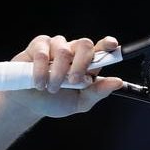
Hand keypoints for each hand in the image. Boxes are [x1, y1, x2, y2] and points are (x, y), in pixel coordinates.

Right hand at [0, 34, 124, 117]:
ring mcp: (56, 46)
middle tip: (73, 82)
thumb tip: (118, 82)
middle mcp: (73, 51)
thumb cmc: (57, 101)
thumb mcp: (80, 102)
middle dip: (80, 64)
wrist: (31, 105)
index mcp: (87, 63)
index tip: (112, 45)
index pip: (100, 49)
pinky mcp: (37, 46)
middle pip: (84, 45)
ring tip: (52, 88)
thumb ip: (98, 92)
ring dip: (58, 74)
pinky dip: (41, 71)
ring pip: (63, 51)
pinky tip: (39, 83)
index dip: (107, 44)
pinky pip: (42, 53)